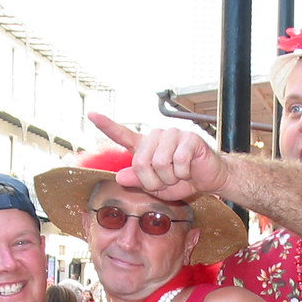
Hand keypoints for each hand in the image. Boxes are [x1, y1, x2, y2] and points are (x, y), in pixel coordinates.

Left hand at [88, 112, 230, 200]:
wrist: (210, 178)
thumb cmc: (183, 181)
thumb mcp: (156, 187)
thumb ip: (139, 181)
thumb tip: (120, 176)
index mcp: (146, 146)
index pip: (122, 134)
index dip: (106, 125)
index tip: (91, 114)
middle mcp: (157, 136)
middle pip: (141, 162)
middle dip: (153, 181)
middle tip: (167, 181)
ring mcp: (173, 134)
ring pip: (159, 163)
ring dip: (170, 178)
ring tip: (179, 174)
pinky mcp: (189, 138)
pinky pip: (178, 162)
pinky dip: (183, 173)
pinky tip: (189, 169)